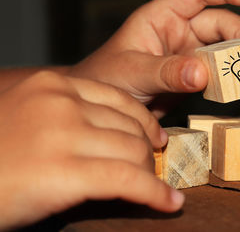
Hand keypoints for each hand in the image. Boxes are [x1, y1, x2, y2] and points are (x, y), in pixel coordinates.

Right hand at [0, 71, 183, 229]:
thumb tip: (102, 128)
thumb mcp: (22, 115)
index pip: (118, 100)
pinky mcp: (65, 172)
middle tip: (151, 168)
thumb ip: (60, 113)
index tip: (154, 139)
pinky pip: (129, 180)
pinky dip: (154, 194)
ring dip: (149, 174)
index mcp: (51, 84)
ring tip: (154, 188)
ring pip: (133, 151)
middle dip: (146, 152)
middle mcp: (60, 102)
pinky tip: (169, 203)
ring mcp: (63, 134)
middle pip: (129, 126)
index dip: (143, 122)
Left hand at [69, 0, 239, 116]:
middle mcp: (177, 33)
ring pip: (219, 51)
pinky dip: (226, 81)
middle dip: (236, 34)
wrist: (105, 110)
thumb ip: (165, 72)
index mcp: (160, 17)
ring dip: (234, 59)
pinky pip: (215, 76)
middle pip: (216, 24)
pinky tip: (231, 89)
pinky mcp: (191, 80)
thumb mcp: (132, 71)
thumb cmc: (105, 79)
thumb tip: (201, 74)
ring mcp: (186, 57)